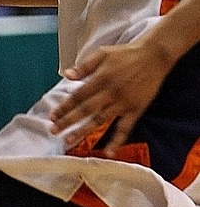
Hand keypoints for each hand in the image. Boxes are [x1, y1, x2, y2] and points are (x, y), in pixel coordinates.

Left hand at [51, 37, 171, 154]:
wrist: (154, 57)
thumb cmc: (126, 54)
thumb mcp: (102, 53)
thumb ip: (84, 66)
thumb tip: (67, 75)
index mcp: (101, 78)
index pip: (78, 95)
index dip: (65, 106)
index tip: (52, 116)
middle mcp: (110, 92)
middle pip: (86, 110)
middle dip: (68, 121)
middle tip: (54, 131)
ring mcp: (123, 103)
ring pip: (100, 120)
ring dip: (84, 131)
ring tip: (70, 142)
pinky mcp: (136, 110)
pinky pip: (125, 128)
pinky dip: (117, 141)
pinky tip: (108, 152)